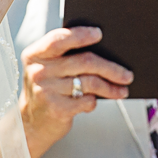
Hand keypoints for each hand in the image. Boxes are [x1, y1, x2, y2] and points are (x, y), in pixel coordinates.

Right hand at [19, 27, 133, 157]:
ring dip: (110, 88)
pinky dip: (93, 101)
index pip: (59, 39)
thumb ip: (65, 56)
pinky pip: (86, 100)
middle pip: (84, 62)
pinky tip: (95, 102)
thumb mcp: (47, 68)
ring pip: (89, 82)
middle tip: (127, 74)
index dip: (81, 35)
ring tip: (122, 90)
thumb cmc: (47, 89)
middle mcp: (38, 71)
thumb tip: (105, 49)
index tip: (100, 33)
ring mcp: (46, 91)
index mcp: (35, 55)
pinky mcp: (56, 109)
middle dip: (110, 68)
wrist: (30, 123)